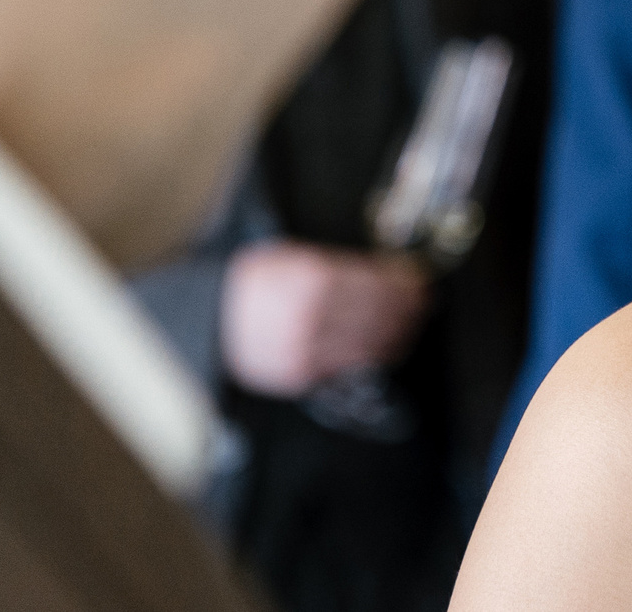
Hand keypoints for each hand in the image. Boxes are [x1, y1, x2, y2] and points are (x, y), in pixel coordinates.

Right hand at [220, 240, 429, 397]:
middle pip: (379, 312)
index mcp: (311, 277)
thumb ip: (334, 267)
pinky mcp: (299, 373)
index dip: (403, 283)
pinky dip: (372, 355)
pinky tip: (384, 347)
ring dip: (397, 333)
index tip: (418, 281)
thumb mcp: (291, 259)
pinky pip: (347, 364)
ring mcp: (306, 346)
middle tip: (423, 303)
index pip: (375, 282)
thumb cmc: (250, 285)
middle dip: (407, 308)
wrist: (208, 320)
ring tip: (410, 324)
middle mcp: (312, 312)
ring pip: (369, 341)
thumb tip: (382, 274)